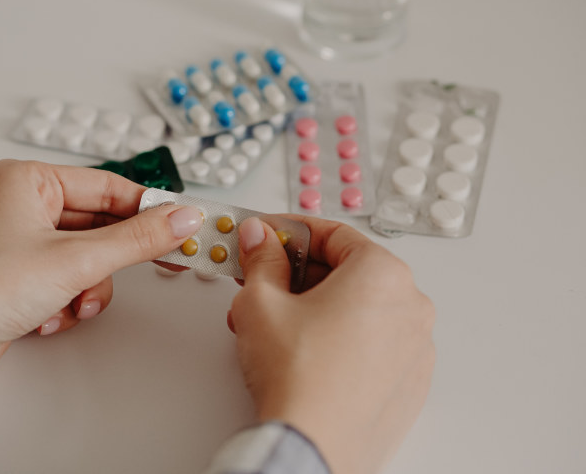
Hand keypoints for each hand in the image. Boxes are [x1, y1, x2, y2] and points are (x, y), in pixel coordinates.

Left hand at [0, 160, 202, 411]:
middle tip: (156, 263)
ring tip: (74, 303)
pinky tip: (49, 317)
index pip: (107, 186)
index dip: (148, 208)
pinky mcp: (19, 275)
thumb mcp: (77, 260)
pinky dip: (68, 300)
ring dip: (89, 287)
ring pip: (87, 257)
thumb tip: (180, 219)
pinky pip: (67, 279)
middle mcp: (22, 205)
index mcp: (28, 181)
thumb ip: (137, 239)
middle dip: (111, 259)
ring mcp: (20, 241)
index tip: (181, 223)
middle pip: (99, 224)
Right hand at [230, 216, 434, 473]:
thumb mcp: (261, 301)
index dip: (290, 231)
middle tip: (264, 280)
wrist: (312, 445)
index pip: (333, 233)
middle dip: (300, 273)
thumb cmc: (298, 377)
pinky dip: (342, 339)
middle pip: (349, 270)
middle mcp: (410, 306)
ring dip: (318, 307)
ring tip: (277, 323)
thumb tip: (261, 240)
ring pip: (360, 309)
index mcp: (383, 274)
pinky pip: (374, 345)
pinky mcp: (409, 383)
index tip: (267, 236)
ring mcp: (415, 348)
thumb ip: (262, 258)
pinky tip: (305, 353)